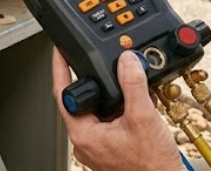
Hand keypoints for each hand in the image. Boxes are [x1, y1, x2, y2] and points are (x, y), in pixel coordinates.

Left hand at [51, 48, 183, 170]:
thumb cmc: (151, 166)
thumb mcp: (143, 117)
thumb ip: (133, 85)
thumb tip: (127, 60)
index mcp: (84, 134)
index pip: (63, 93)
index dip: (60, 68)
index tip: (59, 50)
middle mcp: (86, 142)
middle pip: (81, 100)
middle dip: (91, 79)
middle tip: (95, 58)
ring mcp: (98, 147)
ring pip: (98, 111)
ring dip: (110, 94)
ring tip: (124, 79)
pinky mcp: (110, 149)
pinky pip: (109, 121)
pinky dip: (120, 108)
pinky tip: (135, 102)